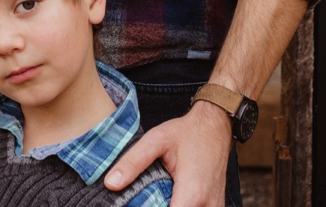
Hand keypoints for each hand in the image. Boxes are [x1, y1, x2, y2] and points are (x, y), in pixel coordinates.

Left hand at [104, 102, 230, 206]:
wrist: (215, 126)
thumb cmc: (186, 132)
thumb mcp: (156, 139)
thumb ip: (133, 161)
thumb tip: (110, 183)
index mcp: (191, 193)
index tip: (135, 203)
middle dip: (156, 206)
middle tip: (142, 198)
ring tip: (153, 196)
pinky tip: (167, 198)